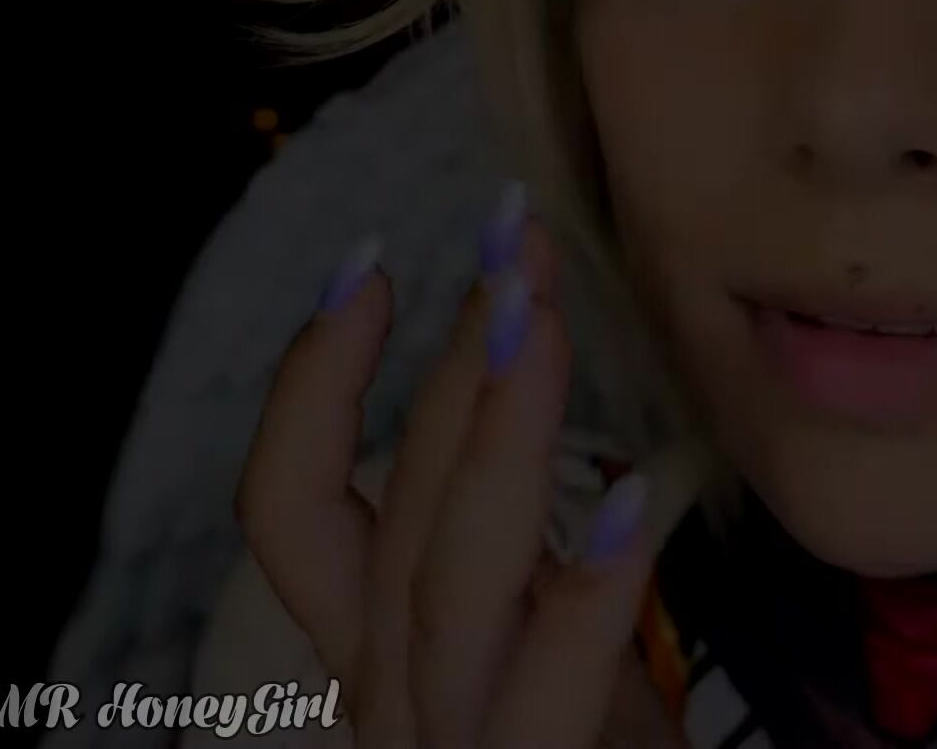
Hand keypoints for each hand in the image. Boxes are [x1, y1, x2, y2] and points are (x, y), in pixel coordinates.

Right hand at [236, 210, 696, 747]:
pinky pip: (541, 700)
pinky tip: (639, 504)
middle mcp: (387, 696)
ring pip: (440, 587)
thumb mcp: (546, 650)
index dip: (316, 384)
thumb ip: (529, 562)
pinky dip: (586, 601)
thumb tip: (554, 421)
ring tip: (538, 320)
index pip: (297, 506)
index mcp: (380, 650)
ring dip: (493, 440)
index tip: (373, 264)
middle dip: (447, 363)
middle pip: (388, 517)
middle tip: (509, 237)